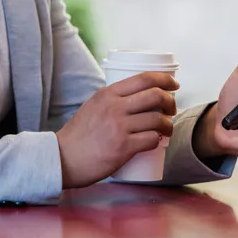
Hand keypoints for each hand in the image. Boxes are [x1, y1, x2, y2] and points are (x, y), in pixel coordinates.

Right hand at [56, 72, 179, 188]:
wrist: (63, 158)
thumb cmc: (79, 135)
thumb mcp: (93, 106)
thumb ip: (111, 100)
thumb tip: (136, 98)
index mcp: (107, 94)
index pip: (143, 79)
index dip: (164, 79)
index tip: (174, 84)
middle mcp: (114, 107)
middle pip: (155, 96)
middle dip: (170, 101)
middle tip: (172, 109)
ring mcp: (119, 127)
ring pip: (157, 119)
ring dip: (168, 124)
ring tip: (167, 129)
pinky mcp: (123, 147)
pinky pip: (152, 139)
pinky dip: (158, 140)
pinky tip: (157, 141)